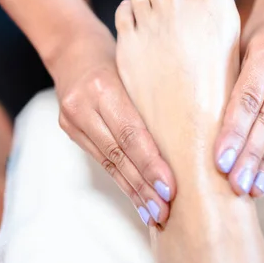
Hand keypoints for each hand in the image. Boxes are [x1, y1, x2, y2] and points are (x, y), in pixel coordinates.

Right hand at [49, 19, 175, 224]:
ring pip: (108, 162)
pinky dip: (122, 180)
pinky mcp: (69, 130)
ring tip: (154, 215)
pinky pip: (101, 159)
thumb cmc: (118, 53)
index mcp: (102, 84)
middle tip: (166, 213)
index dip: (150, 163)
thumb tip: (194, 135)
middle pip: (117, 153)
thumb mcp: (137, 66)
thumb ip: (156, 97)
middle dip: (143, 186)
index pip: (129, 132)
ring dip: (133, 191)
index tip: (171, 188)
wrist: (72, 47)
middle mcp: (82, 104)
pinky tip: (138, 197)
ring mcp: (71, 119)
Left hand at [215, 0, 263, 195]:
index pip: (249, 95)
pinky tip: (261, 175)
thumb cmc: (255, 28)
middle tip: (233, 184)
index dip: (234, 130)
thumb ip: (226, 77)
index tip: (219, 160)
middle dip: (250, 154)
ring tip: (247, 188)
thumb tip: (196, 122)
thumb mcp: (238, 42)